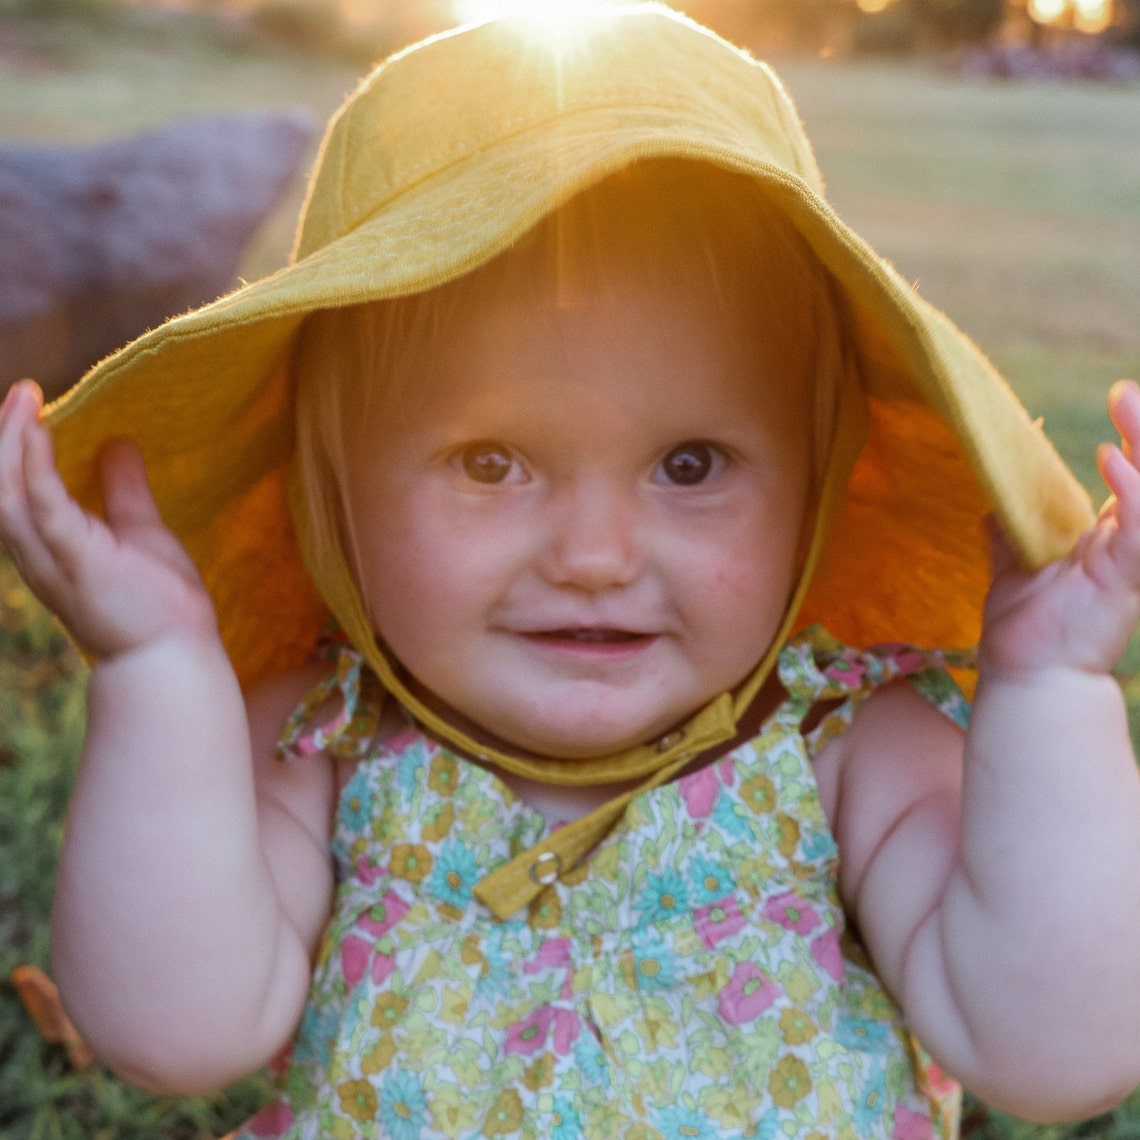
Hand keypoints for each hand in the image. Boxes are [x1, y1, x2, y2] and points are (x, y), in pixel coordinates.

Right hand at [0, 380, 216, 658]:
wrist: (173, 655)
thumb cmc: (158, 603)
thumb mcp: (140, 531)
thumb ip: (125, 490)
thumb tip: (118, 444)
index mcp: (50, 546)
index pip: (13, 490)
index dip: (12, 449)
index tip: (25, 405)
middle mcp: (38, 555)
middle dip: (0, 437)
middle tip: (21, 390)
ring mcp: (53, 560)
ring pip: (6, 496)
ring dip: (8, 445)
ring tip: (24, 399)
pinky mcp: (77, 561)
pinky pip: (44, 509)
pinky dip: (36, 468)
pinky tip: (40, 431)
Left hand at [981, 379, 1139, 676]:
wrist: (1027, 676)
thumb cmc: (1025, 629)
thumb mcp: (1014, 566)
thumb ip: (1009, 533)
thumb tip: (993, 501)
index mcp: (1107, 540)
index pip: (1133, 477)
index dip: (1132, 439)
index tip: (1120, 399)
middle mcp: (1126, 546)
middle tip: (1127, 391)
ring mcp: (1129, 562)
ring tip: (1127, 404)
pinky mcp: (1124, 579)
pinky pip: (1139, 530)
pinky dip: (1132, 493)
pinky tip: (1112, 461)